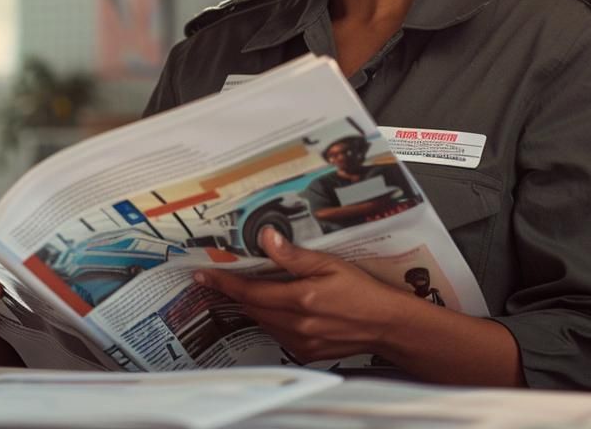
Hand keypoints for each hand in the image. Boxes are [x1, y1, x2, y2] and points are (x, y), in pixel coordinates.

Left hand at [194, 228, 414, 362]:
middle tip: (216, 279)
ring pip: (263, 322)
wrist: (386, 324)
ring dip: (252, 306)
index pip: (251, 290)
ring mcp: (301, 342)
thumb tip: (268, 238)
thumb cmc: (363, 292)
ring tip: (246, 289)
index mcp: (301, 299)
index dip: (225, 282)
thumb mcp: (331, 264)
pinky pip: (278, 334)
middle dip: (234, 292)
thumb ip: (295, 255)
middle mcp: (297, 324)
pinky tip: (276, 308)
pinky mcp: (306, 351)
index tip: (205, 275)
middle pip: (252, 307)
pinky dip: (271, 320)